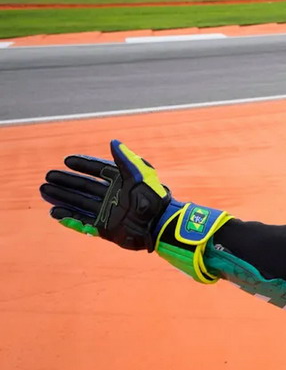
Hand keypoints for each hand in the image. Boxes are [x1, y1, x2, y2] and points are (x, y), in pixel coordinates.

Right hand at [39, 140, 180, 250]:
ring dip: (62, 197)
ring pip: (79, 202)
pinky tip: (54, 212)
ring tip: (44, 191)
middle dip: (66, 181)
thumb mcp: (140, 174)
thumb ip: (125, 159)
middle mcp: (112, 195)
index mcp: (122, 181)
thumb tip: (113, 142)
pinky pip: (82, 221)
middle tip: (47, 176)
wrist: (158, 224)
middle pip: (84, 186)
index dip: (83, 165)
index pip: (98, 170)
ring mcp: (107, 212)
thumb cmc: (153, 197)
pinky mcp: (105, 228)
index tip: (67, 160)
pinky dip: (68, 217)